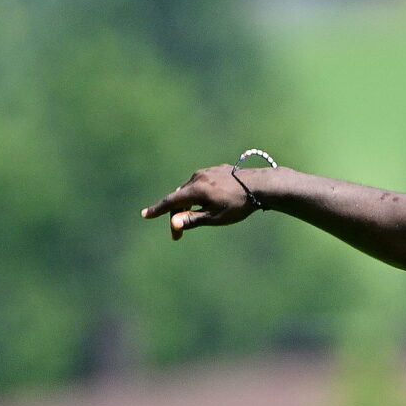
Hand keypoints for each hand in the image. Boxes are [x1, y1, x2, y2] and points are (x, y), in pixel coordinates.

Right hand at [141, 165, 260, 237]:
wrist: (260, 185)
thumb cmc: (238, 205)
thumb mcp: (215, 217)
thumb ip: (192, 219)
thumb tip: (173, 222)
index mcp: (195, 189)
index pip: (170, 201)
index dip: (157, 209)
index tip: (145, 215)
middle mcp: (197, 177)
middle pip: (179, 197)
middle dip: (176, 215)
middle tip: (177, 236)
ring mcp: (207, 172)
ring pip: (190, 190)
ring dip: (188, 204)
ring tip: (196, 218)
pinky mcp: (217, 170)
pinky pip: (201, 184)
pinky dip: (198, 195)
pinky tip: (209, 203)